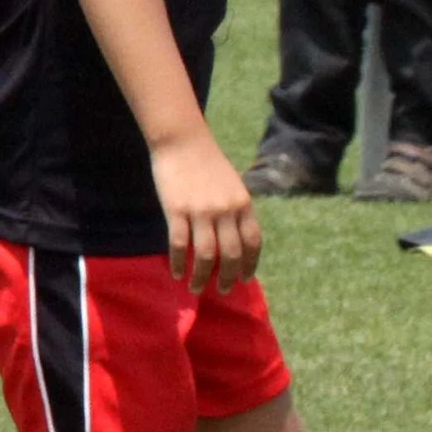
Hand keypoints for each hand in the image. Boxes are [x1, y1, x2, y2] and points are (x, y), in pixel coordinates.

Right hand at [150, 129, 260, 293]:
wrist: (183, 141)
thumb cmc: (208, 163)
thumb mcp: (233, 186)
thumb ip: (236, 211)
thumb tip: (237, 240)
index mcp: (243, 204)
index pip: (253, 241)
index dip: (251, 263)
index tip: (246, 278)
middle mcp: (226, 210)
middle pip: (232, 253)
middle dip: (228, 276)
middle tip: (222, 290)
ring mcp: (202, 211)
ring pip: (207, 254)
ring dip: (203, 276)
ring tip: (197, 288)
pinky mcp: (177, 210)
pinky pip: (180, 245)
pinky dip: (179, 263)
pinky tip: (177, 273)